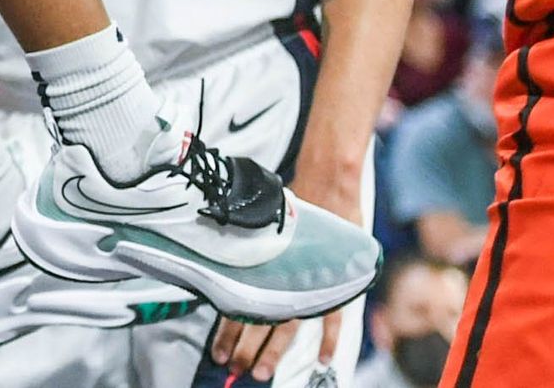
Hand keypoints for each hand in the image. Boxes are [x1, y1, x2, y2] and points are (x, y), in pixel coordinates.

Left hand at [208, 172, 362, 381]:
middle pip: (261, 322)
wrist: (328, 185)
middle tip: (235, 368)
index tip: (218, 352)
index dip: (228, 331)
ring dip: (273, 351)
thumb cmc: (294, 202)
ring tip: (261, 372)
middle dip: (246, 348)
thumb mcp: (262, 223)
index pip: (240, 304)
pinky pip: (332, 317)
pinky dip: (328, 338)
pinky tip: (323, 357)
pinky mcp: (335, 283)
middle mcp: (284, 279)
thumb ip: (248, 248)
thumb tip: (219, 261)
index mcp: (263, 265)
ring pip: (288, 327)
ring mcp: (310, 284)